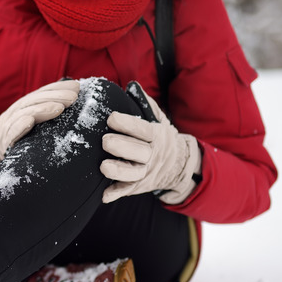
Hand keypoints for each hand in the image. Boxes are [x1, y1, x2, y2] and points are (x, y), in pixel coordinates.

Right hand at [0, 80, 79, 174]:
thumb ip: (49, 114)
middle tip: (73, 98)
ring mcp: (8, 126)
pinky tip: (30, 121)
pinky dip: (20, 126)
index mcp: (24, 106)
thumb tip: (74, 102)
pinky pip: (11, 133)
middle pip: (34, 100)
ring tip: (60, 108)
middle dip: (55, 97)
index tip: (76, 87)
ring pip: (24, 113)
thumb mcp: (36, 124)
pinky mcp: (4, 142)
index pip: (41, 93)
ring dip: (42, 109)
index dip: (58, 88)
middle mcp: (14, 112)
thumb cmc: (24, 140)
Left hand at [100, 83, 200, 203]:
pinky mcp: (138, 186)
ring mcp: (145, 172)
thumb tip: (132, 86)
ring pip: (133, 174)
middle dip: (122, 147)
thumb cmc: (160, 138)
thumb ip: (145, 104)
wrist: (178, 165)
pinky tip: (104, 195)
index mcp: (156, 136)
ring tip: (103, 167)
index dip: (128, 124)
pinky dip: (116, 194)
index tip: (111, 118)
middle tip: (105, 141)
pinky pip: (127, 191)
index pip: (143, 130)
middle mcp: (152, 155)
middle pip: (139, 153)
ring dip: (118, 171)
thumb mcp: (159, 120)